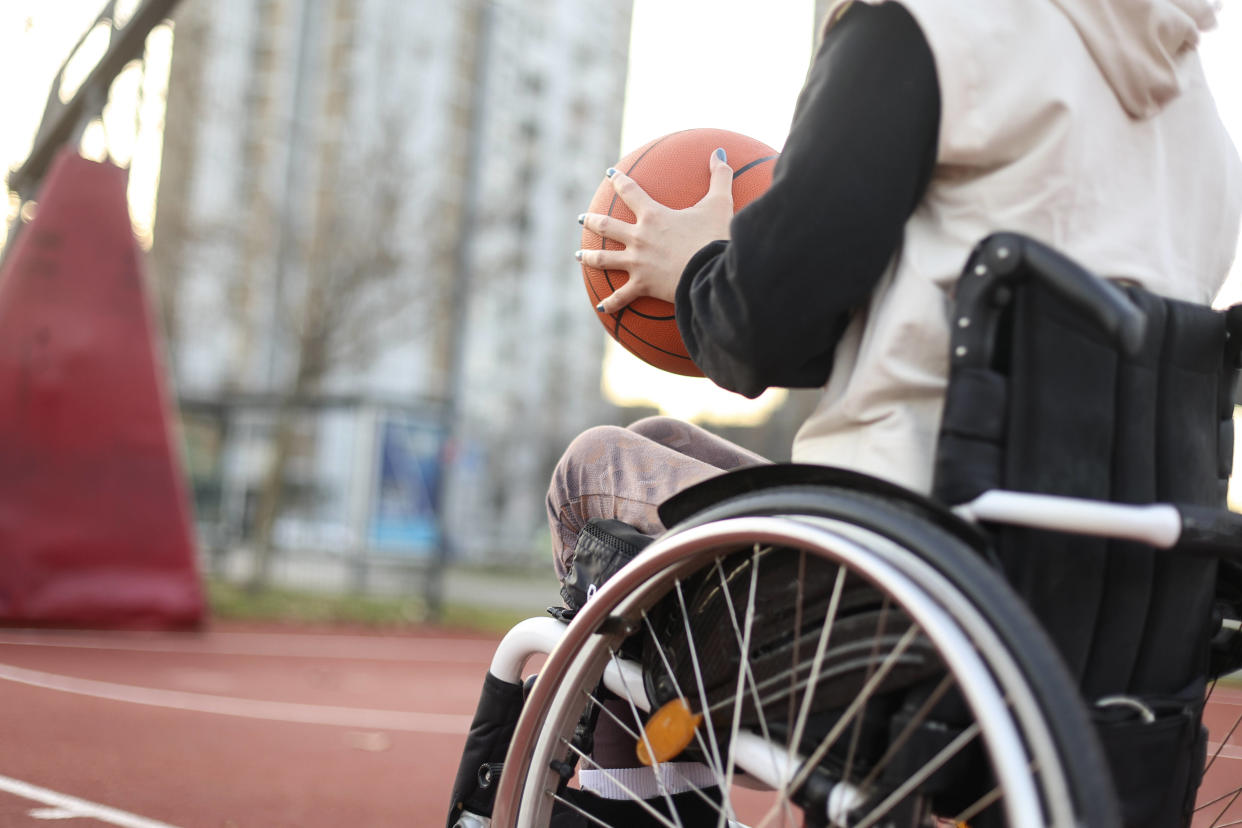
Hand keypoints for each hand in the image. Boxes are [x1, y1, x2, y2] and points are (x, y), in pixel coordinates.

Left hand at [577, 148, 733, 313]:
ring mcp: (637, 262)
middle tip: (581, 219)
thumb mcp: (719, 203)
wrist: (712, 271)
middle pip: (607, 226)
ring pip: (604, 258)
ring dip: (589, 257)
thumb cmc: (715, 236)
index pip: (630, 191)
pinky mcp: (642, 285)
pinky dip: (611, 302)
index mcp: (653, 215)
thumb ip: (720, 176)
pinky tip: (602, 306)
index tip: (609, 174)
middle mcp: (639, 237)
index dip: (619, 181)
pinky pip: (621, 296)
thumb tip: (721, 152)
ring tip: (579, 256)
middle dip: (591, 221)